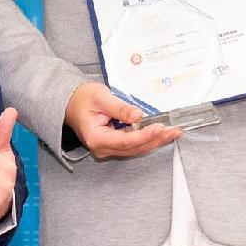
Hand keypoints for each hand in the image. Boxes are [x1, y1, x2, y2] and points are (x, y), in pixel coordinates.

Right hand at [63, 81, 180, 159]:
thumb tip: (138, 116)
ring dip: (155, 140)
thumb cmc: (81, 99)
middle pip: (134, 148)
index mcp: (96, 138)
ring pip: (136, 148)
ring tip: (173, 132)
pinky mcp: (114, 144)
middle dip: (156, 139)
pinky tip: (161, 133)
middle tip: (174, 131)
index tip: (160, 128)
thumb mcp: (100, 97)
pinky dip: (148, 139)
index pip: (125, 141)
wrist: (70, 103)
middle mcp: (102, 148)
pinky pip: (134, 145)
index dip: (144, 135)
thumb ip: (119, 108)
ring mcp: (109, 148)